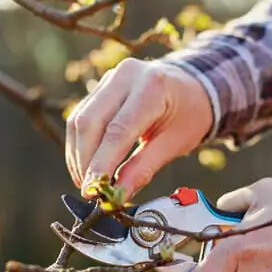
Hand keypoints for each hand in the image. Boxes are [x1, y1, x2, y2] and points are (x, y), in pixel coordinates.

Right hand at [65, 58, 212, 199]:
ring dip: (78, 155)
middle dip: (85, 161)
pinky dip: (79, 145)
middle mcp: (126, 75)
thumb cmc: (189, 115)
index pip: (118, 130)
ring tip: (86, 182)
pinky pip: (81, 117)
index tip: (92, 190)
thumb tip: (117, 196)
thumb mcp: (175, 144)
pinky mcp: (100, 86)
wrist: (193, 87)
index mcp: (152, 87)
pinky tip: (85, 165)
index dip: (101, 163)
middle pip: (90, 122)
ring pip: (79, 120)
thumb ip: (144, 169)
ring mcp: (110, 78)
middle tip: (88, 190)